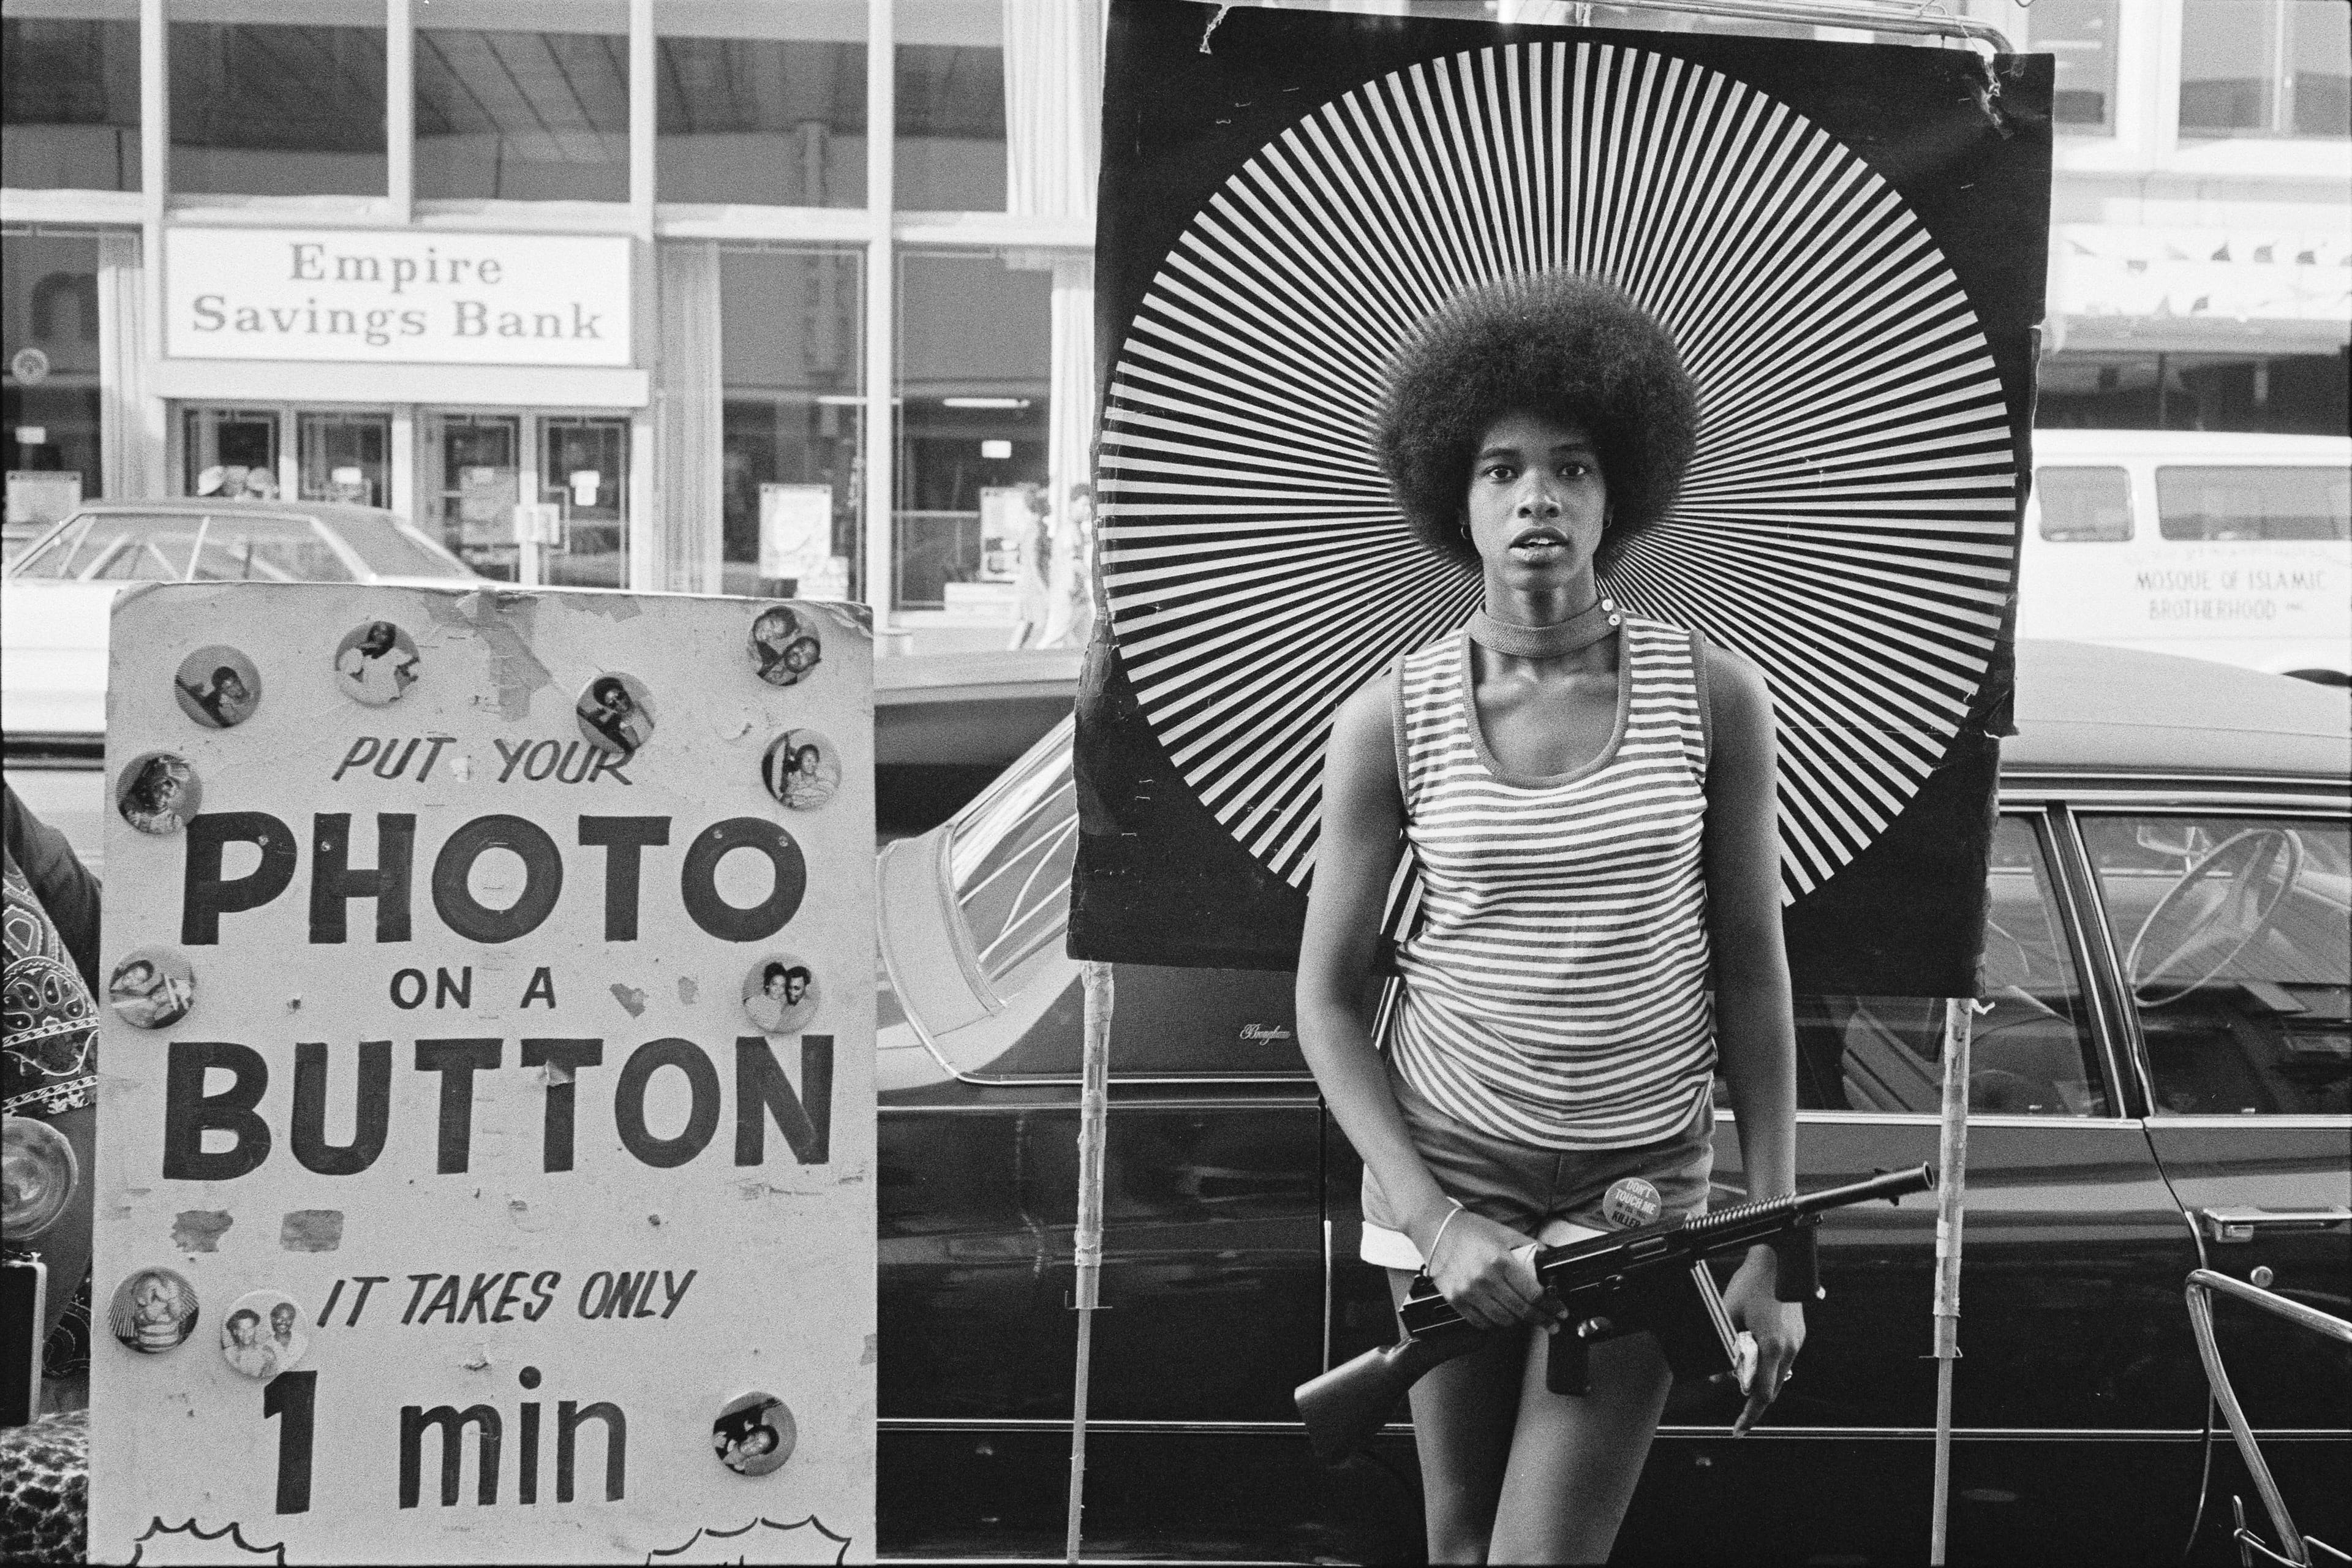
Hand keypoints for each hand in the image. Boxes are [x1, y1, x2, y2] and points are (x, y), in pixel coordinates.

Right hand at [1421, 1207, 1558, 1331]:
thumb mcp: (1506, 1233)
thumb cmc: (1470, 1230)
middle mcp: (1485, 1279)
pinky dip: (1495, 1323)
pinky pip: (1481, 1323)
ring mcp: (1469, 1292)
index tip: (1559, 1312)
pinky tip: (1502, 1316)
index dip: (1551, 1307)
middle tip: (1551, 1324)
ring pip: (1503, 1321)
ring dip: (1519, 1322)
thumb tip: (1550, 1261)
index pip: (1533, 1294)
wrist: (1436, 1230)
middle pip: (1522, 1311)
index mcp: (1500, 1261)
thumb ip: (1531, 1248)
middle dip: (1542, 1320)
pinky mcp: (1456, 1300)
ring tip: (1525, 1317)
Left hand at [1722, 1247, 1804, 1435]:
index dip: (1749, 1415)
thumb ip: (1723, 1347)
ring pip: (1780, 1374)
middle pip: (1773, 1388)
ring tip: (1740, 1373)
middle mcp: (1790, 1347)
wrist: (1778, 1259)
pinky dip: (1769, 1364)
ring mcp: (1797, 1340)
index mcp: (1773, 1346)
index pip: (1762, 1394)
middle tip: (1737, 1409)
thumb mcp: (1728, 1315)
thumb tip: (1718, 1377)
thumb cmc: (1751, 1284)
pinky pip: (1784, 1359)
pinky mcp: (1798, 1333)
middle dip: (1754, 1399)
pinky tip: (1753, 1354)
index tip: (1738, 1430)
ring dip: (1762, 1380)